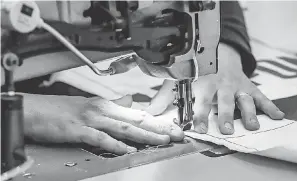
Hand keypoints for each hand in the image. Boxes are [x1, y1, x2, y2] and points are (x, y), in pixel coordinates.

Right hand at [23, 94, 183, 154]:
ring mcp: (91, 119)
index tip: (172, 127)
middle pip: (136, 119)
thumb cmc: (60, 110)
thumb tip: (129, 103)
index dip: (157, 121)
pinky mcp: (78, 129)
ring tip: (163, 141)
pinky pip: (100, 138)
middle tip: (178, 134)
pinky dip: (115, 144)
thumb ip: (111, 106)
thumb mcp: (89, 106)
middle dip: (159, 127)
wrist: (33, 109)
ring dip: (145, 134)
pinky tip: (128, 149)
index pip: (137, 114)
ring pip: (124, 127)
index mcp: (105, 106)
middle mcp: (102, 110)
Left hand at [146, 43, 284, 134]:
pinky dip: (269, 106)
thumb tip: (149, 112)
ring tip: (252, 125)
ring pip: (244, 99)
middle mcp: (220, 85)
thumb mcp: (178, 80)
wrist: (218, 53)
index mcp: (202, 84)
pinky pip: (261, 96)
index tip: (198, 128)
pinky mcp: (248, 86)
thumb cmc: (196, 71)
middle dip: (226, 114)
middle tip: (227, 129)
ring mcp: (236, 86)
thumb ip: (164, 97)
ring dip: (249, 112)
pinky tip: (276, 115)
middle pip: (224, 101)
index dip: (199, 114)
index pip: (200, 101)